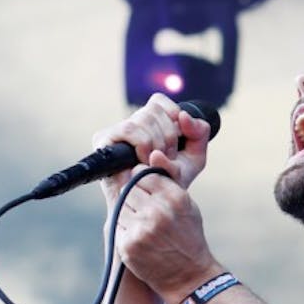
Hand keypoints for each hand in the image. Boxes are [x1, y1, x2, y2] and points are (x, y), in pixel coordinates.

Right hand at [92, 93, 210, 209]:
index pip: (159, 101)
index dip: (173, 115)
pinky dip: (144, 143)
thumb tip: (184, 115)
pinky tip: (145, 160)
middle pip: (153, 110)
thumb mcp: (195, 156)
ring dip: (157, 142)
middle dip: (168, 136)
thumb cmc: (171, 180)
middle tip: (168, 157)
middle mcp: (131, 123)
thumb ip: (199, 133)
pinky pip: (129, 129)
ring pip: (143, 118)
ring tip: (156, 161)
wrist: (152, 203)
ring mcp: (116, 131)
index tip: (179, 138)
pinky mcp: (103, 140)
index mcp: (149, 123)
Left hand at [113, 162, 221, 303]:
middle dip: (134, 197)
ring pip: (120, 206)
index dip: (143, 182)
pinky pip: (116, 226)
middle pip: (128, 188)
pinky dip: (125, 230)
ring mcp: (141, 228)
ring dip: (128, 213)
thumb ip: (169, 179)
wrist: (189, 276)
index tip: (148, 192)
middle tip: (146, 212)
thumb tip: (153, 154)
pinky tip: (141, 239)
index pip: (142, 173)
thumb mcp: (187, 204)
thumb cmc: (188, 237)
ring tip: (145, 226)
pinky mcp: (128, 244)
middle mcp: (157, 211)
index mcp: (175, 197)